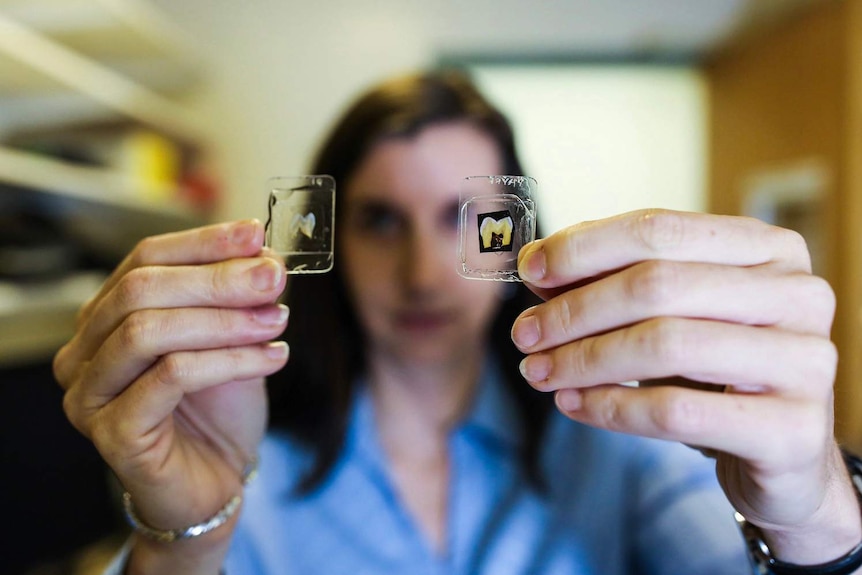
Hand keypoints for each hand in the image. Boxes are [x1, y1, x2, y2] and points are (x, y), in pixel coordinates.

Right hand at [54, 220, 288, 568]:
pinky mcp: (113, 433)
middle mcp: (84, 352)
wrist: (216, 479)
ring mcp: (90, 395)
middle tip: (274, 277)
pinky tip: (273, 357)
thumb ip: (237, 296)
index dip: (203, 242)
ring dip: (224, 320)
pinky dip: (229, 360)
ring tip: (278, 321)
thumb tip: (262, 252)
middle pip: (142, 290)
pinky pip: (170, 377)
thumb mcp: (232, 337)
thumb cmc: (217, 408)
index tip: (256, 234)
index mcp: (106, 317)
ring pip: (149, 331)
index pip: (144, 258)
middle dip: (217, 279)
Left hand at [511, 209, 860, 563]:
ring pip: (664, 345)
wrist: (785, 454)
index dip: (584, 247)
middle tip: (525, 335)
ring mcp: (805, 361)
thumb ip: (612, 281)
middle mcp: (798, 294)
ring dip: (584, 359)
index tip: (529, 269)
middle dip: (574, 310)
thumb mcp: (671, 315)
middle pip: (657, 285)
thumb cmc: (719, 371)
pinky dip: (610, 407)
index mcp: (768, 250)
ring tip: (539, 371)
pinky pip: (676, 411)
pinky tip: (573, 404)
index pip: (660, 228)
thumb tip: (536, 263)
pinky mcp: (791, 429)